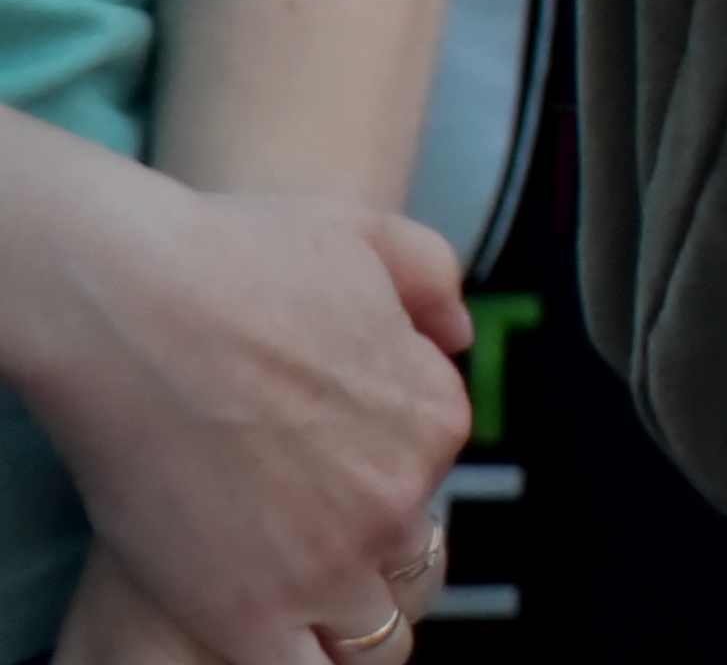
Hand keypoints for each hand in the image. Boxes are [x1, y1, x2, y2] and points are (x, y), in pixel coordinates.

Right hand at [3, 164, 466, 664]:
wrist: (131, 305)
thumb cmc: (237, 259)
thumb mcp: (371, 237)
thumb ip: (434, 285)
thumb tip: (459, 338)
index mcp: (437, 418)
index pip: (432, 479)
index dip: (377, 479)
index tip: (322, 472)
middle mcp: (400, 497)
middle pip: (409, 566)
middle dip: (366, 562)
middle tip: (300, 544)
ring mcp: (329, 562)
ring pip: (372, 642)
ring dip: (341, 630)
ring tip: (291, 608)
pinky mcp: (249, 614)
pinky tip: (257, 638)